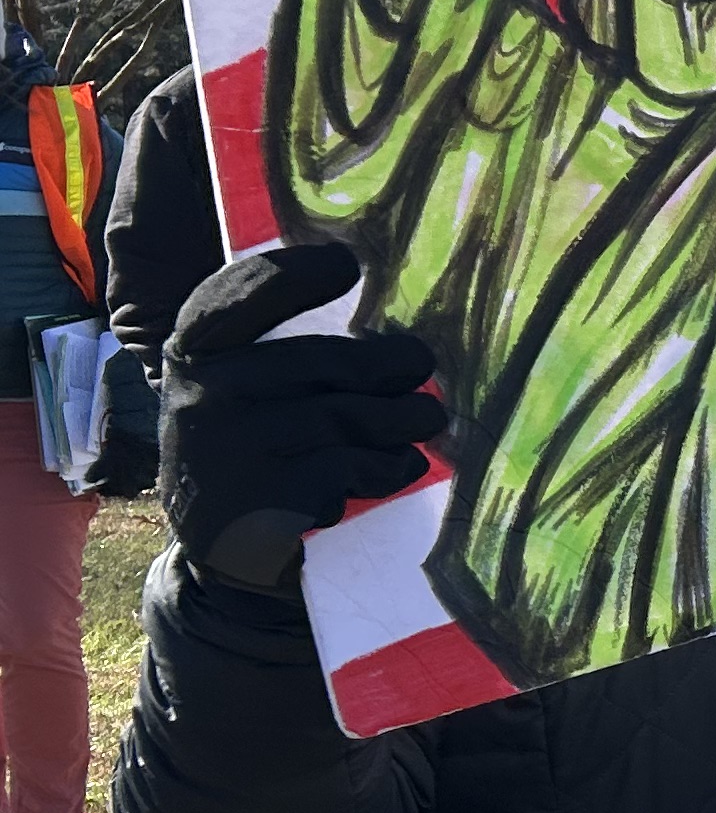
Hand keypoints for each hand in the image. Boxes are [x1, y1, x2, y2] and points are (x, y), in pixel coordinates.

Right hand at [158, 244, 445, 592]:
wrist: (226, 549)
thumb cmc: (256, 448)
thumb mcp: (250, 390)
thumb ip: (291, 351)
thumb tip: (391, 329)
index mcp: (194, 353)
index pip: (236, 297)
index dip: (293, 276)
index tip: (346, 264)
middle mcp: (201, 394)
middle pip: (323, 361)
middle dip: (391, 364)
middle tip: (421, 366)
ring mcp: (227, 450)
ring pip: (349, 415)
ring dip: (404, 419)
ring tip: (424, 421)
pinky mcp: (262, 500)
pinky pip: (353, 466)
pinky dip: (387, 467)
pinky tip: (394, 468)